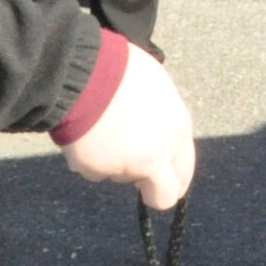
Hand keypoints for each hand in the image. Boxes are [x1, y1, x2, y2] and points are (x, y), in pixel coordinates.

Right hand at [60, 44, 196, 208]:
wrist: (81, 71)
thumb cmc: (121, 69)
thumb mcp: (157, 89)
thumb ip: (163, 121)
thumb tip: (159, 137)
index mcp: (177, 132)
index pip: (183, 171)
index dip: (174, 179)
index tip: (166, 182)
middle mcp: (155, 156)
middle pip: (161, 196)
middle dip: (151, 191)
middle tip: (139, 180)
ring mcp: (124, 167)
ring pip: (120, 175)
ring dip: (114, 161)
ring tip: (103, 128)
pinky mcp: (93, 169)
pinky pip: (92, 169)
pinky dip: (88, 156)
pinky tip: (85, 131)